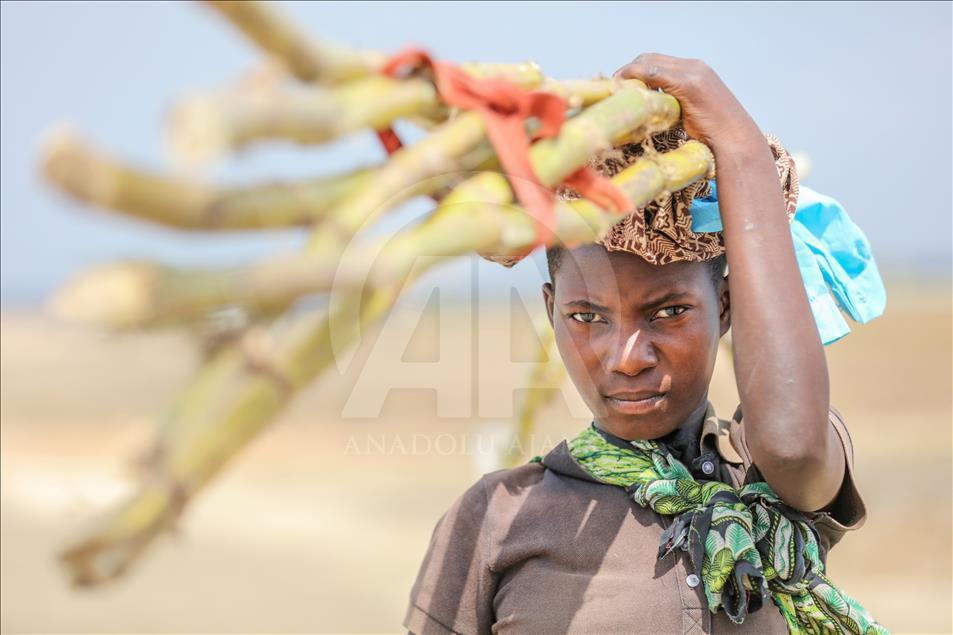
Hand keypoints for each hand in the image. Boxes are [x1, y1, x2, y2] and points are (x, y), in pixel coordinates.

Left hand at [613, 54, 763, 154]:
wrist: (736, 142)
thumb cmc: (713, 136)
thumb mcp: (689, 114)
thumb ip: (672, 104)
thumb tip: (648, 111)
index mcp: (696, 71)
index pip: (656, 61)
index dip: (634, 70)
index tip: (619, 85)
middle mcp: (695, 66)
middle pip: (650, 58)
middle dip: (627, 70)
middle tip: (612, 88)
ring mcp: (694, 73)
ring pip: (649, 63)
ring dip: (628, 74)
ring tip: (615, 91)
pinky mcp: (691, 84)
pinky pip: (655, 74)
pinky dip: (637, 79)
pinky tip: (626, 92)